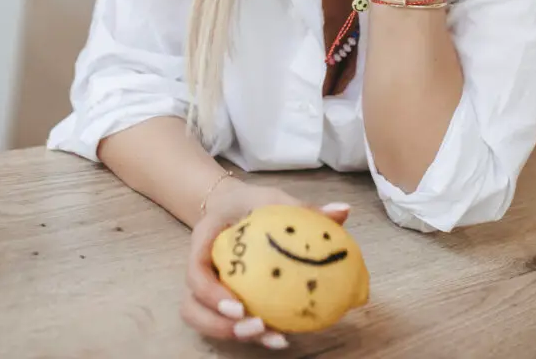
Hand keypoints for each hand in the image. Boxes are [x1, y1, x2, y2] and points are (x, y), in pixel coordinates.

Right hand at [180, 179, 349, 348]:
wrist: (232, 204)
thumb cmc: (251, 202)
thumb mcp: (272, 198)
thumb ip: (303, 207)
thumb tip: (343, 211)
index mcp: (205, 238)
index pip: (195, 270)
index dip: (211, 293)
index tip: (240, 306)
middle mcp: (200, 266)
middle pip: (191, 305)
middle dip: (219, 324)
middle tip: (256, 326)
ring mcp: (206, 285)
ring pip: (200, 319)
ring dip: (229, 334)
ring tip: (270, 337)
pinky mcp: (218, 299)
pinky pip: (223, 322)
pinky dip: (245, 332)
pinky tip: (278, 336)